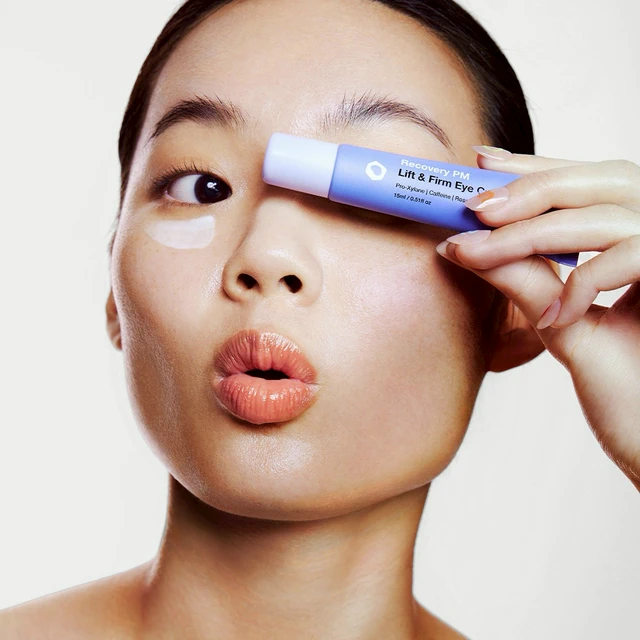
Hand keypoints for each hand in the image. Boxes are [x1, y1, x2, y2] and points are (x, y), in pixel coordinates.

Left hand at [435, 147, 639, 490]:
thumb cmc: (625, 391)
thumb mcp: (564, 326)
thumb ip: (527, 281)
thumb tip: (463, 245)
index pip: (589, 183)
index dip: (537, 167)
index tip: (481, 162)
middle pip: (605, 179)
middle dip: (532, 188)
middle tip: (473, 206)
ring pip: (608, 216)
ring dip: (532, 235)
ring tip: (476, 252)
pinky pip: (635, 255)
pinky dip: (584, 280)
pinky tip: (552, 315)